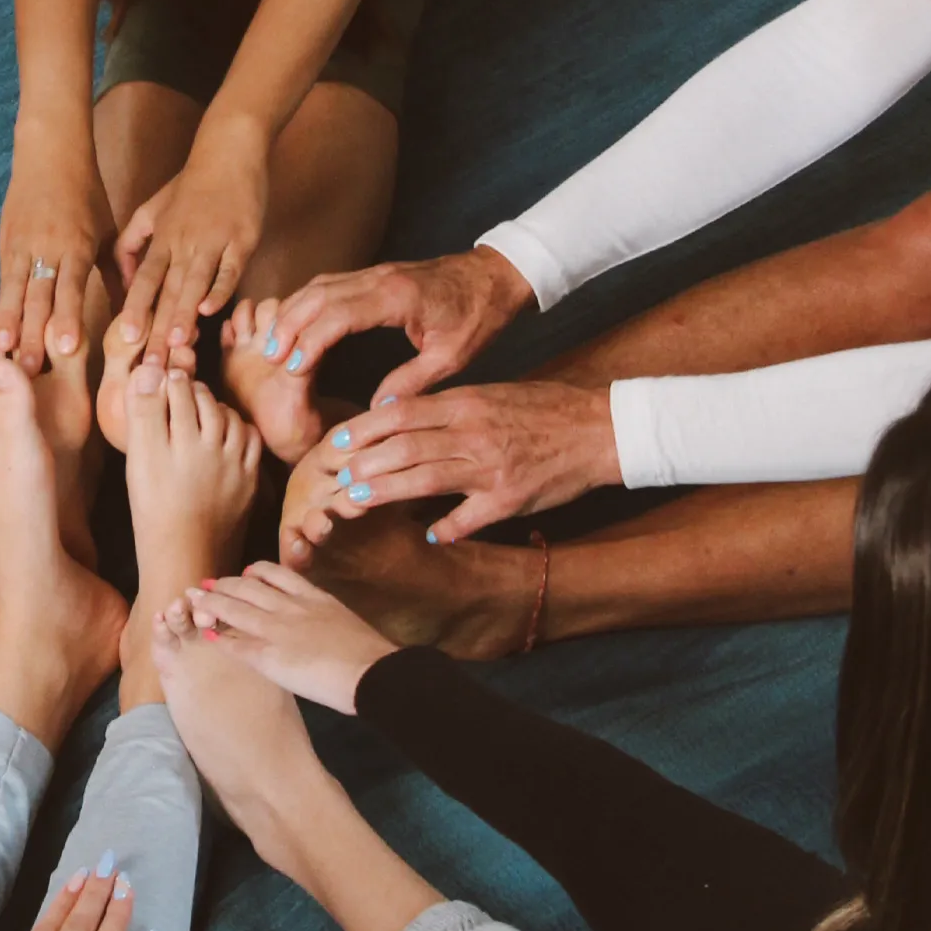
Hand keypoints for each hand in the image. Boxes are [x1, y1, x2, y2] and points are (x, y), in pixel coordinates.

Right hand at [0, 137, 117, 364]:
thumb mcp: (107, 230)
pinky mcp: (5, 245)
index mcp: (76, 245)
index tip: (66, 348)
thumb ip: (117, 271)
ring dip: (8, 323)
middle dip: (33, 334)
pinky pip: (3, 281)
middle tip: (28, 368)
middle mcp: (46, 249)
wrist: (49, 153)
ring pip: (14, 291)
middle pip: (39, 297)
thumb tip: (135, 307)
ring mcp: (21, 247)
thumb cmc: (85, 193)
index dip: (68, 318)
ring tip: (0, 351)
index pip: (71, 288)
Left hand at [115, 128, 268, 363]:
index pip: (144, 280)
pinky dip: (221, 289)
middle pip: (167, 290)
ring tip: (175, 342)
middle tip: (150, 362)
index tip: (124, 339)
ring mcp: (213, 242)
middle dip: (157, 328)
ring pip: (195, 282)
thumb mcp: (153, 210)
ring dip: (184, 313)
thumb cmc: (191, 185)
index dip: (134, 309)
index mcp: (162, 238)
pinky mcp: (242, 240)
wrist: (229, 151)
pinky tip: (212, 310)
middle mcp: (183, 243)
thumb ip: (134, 244)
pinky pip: (230, 269)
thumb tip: (123, 282)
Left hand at [174, 561, 394, 715]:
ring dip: (212, 604)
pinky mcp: (268, 656)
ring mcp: (277, 629)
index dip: (255, 573)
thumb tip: (325, 629)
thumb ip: (328, 621)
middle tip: (207, 583)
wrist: (371, 672)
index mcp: (315, 597)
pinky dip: (219, 639)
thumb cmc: (370, 655)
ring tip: (194, 600)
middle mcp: (291, 607)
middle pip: (248, 587)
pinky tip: (206, 636)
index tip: (244, 573)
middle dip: (225, 585)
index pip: (278, 574)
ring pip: (235, 609)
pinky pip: (236, 644)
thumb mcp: (347, 624)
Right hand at [270, 246, 531, 402]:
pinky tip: (294, 323)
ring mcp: (375, 273)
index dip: (309, 341)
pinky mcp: (375, 274)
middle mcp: (380, 279)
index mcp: (397, 298)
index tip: (291, 367)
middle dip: (287, 326)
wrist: (496, 277)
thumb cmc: (479, 315)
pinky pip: (329, 284)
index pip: (338, 315)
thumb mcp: (452, 356)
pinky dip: (305, 302)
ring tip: (271, 344)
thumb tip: (379, 410)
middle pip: (317, 297)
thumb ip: (413, 382)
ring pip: (318, 286)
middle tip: (267, 359)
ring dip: (291, 312)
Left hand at [310, 378, 618, 539]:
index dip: (363, 429)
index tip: (335, 441)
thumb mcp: (490, 395)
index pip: (401, 413)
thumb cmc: (542, 409)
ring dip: (385, 492)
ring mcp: (489, 468)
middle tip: (332, 477)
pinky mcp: (508, 498)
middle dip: (362, 463)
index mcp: (466, 403)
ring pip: (424, 479)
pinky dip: (444, 528)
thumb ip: (447, 407)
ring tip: (355, 501)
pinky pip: (467, 518)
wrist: (598, 428)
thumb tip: (398, 415)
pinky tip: (427, 535)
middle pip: (404, 447)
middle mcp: (472, 433)